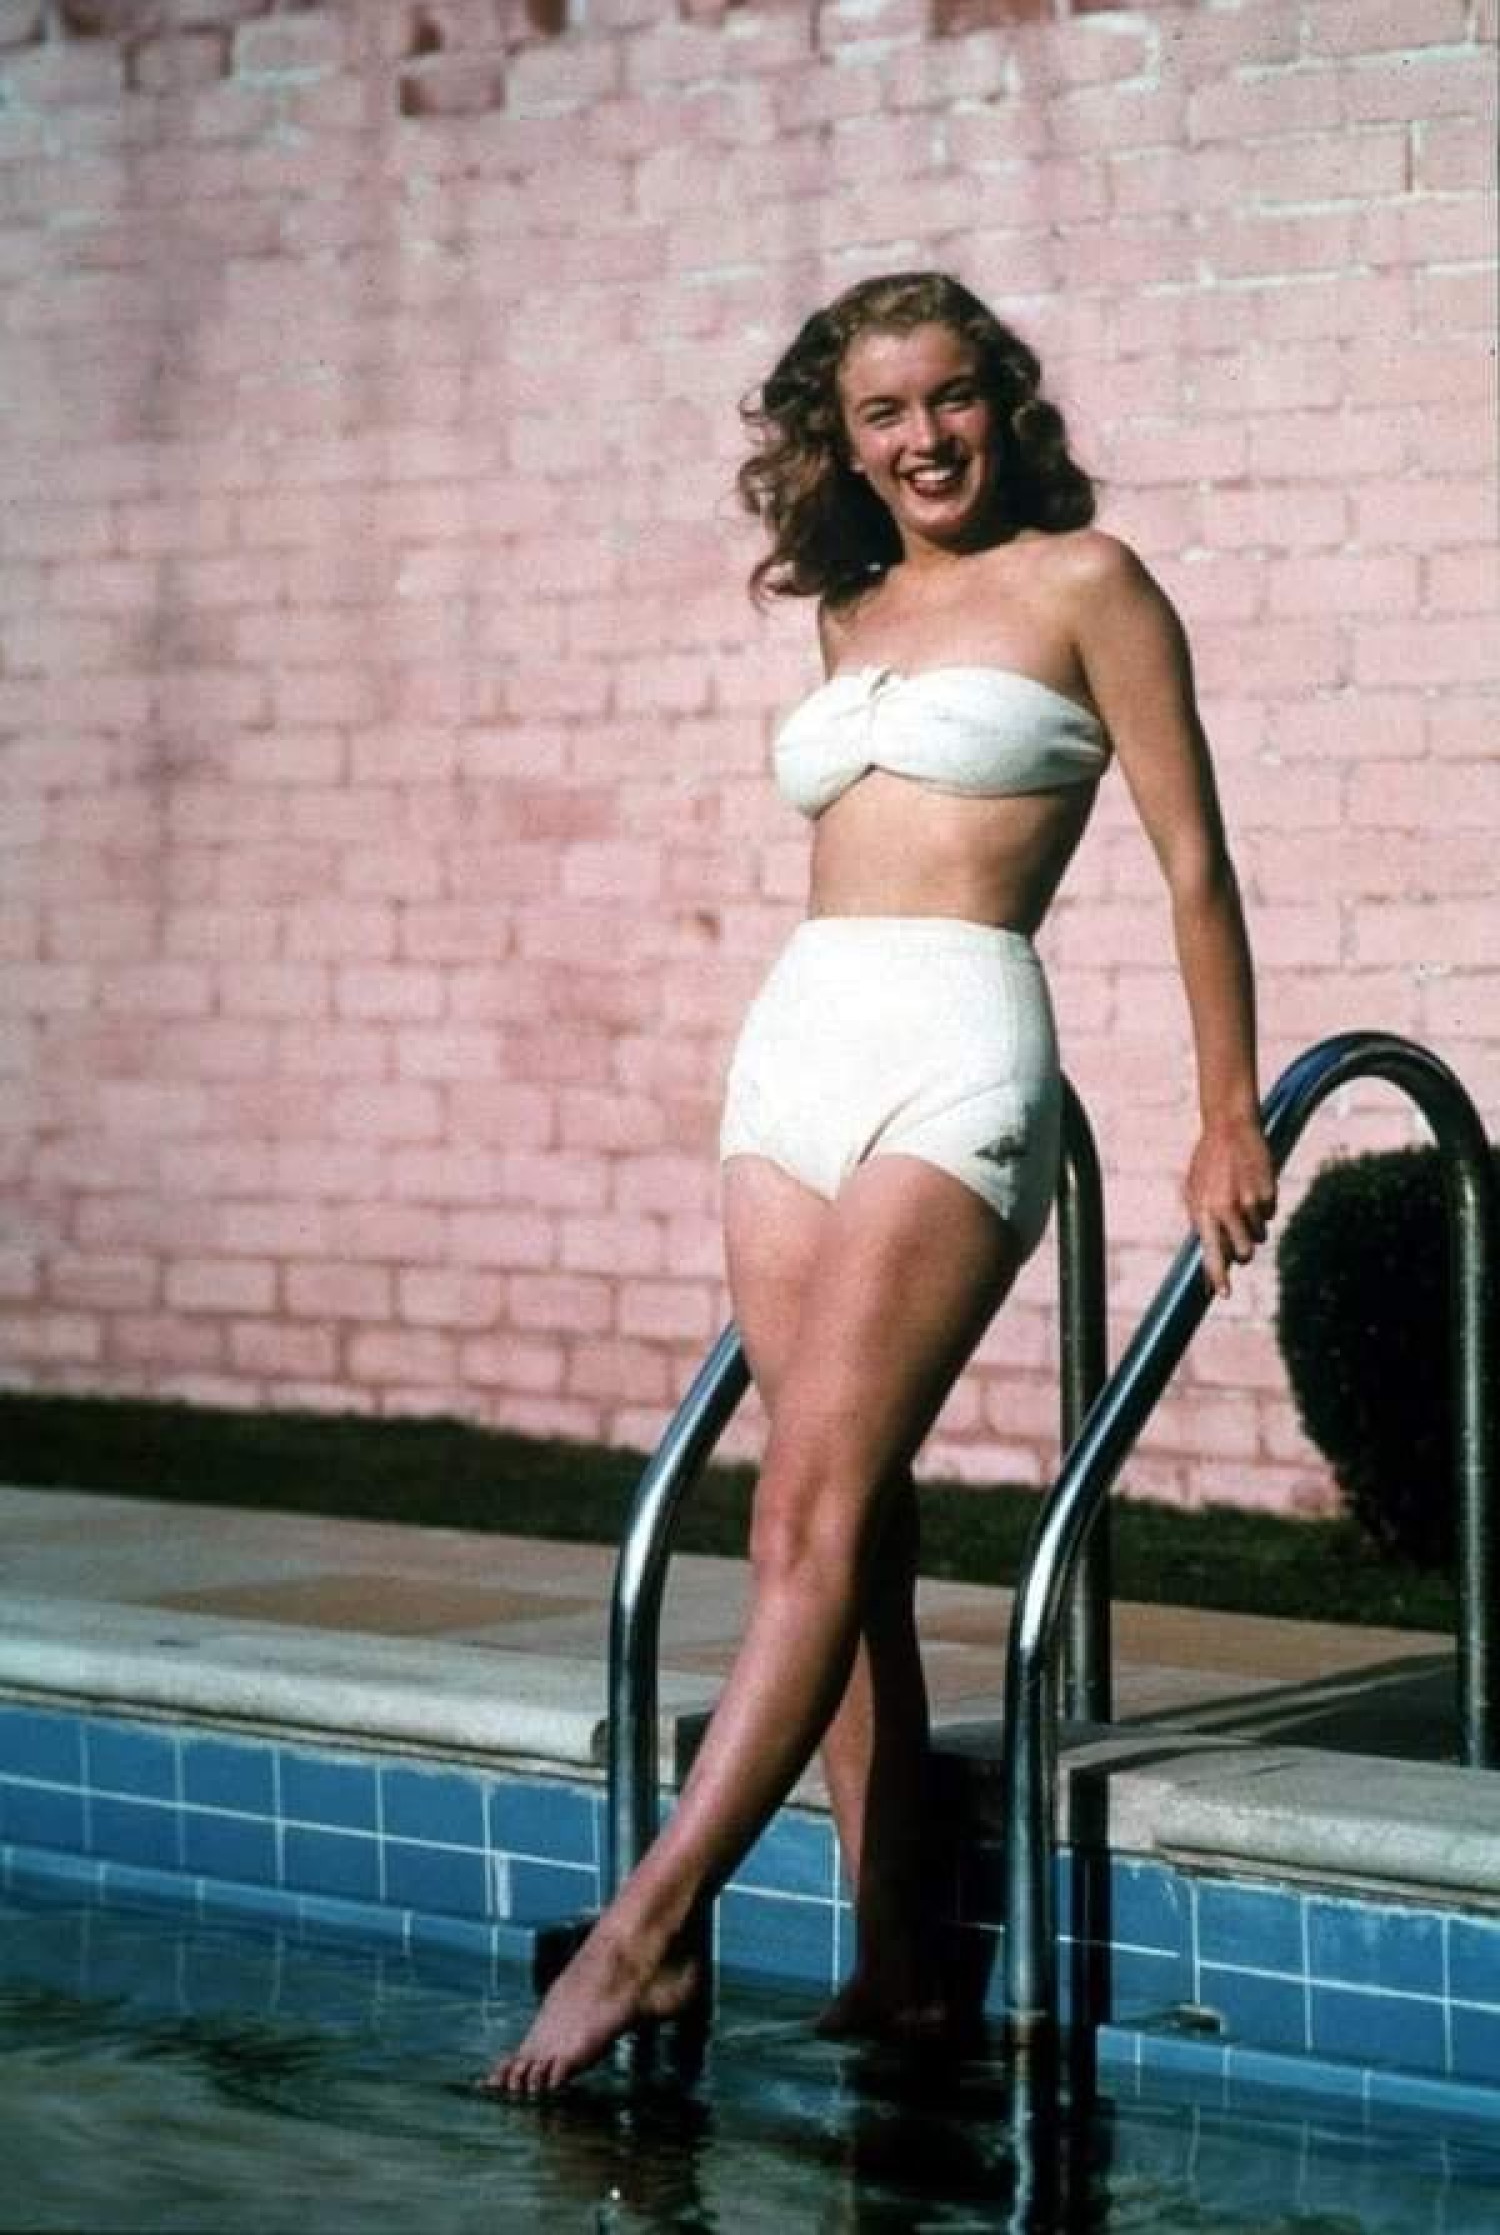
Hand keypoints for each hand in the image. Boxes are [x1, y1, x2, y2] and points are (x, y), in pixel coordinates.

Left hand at [1184, 1115, 1276, 1298]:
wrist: (1230, 1128)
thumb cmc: (1208, 1163)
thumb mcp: (1194, 1191)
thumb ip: (1201, 1223)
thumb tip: (1212, 1256)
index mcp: (1204, 1210)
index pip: (1212, 1252)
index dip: (1218, 1276)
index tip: (1223, 1294)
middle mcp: (1227, 1209)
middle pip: (1245, 1253)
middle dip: (1243, 1252)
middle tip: (1238, 1237)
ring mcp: (1250, 1201)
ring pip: (1260, 1236)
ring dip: (1253, 1227)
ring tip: (1241, 1201)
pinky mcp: (1269, 1193)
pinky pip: (1270, 1215)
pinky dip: (1263, 1208)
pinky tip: (1252, 1187)